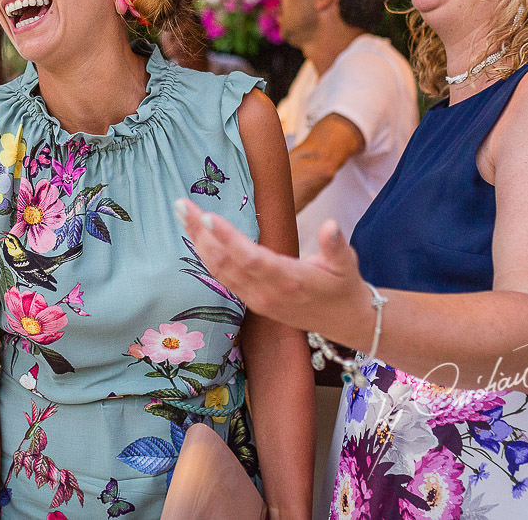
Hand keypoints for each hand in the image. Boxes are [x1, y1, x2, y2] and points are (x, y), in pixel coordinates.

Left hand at [175, 198, 365, 334]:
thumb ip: (336, 245)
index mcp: (290, 280)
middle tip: (180, 205)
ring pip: (219, 270)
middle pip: (225, 262)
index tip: (207, 216)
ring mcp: (257, 300)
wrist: (346, 322)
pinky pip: (223, 279)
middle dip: (200, 233)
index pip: (251, 258)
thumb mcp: (347, 264)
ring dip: (198, 242)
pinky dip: (206, 257)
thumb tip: (331, 225)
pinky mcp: (253, 302)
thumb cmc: (345, 287)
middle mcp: (267, 293)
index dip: (227, 238)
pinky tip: (196, 239)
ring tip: (182, 215)